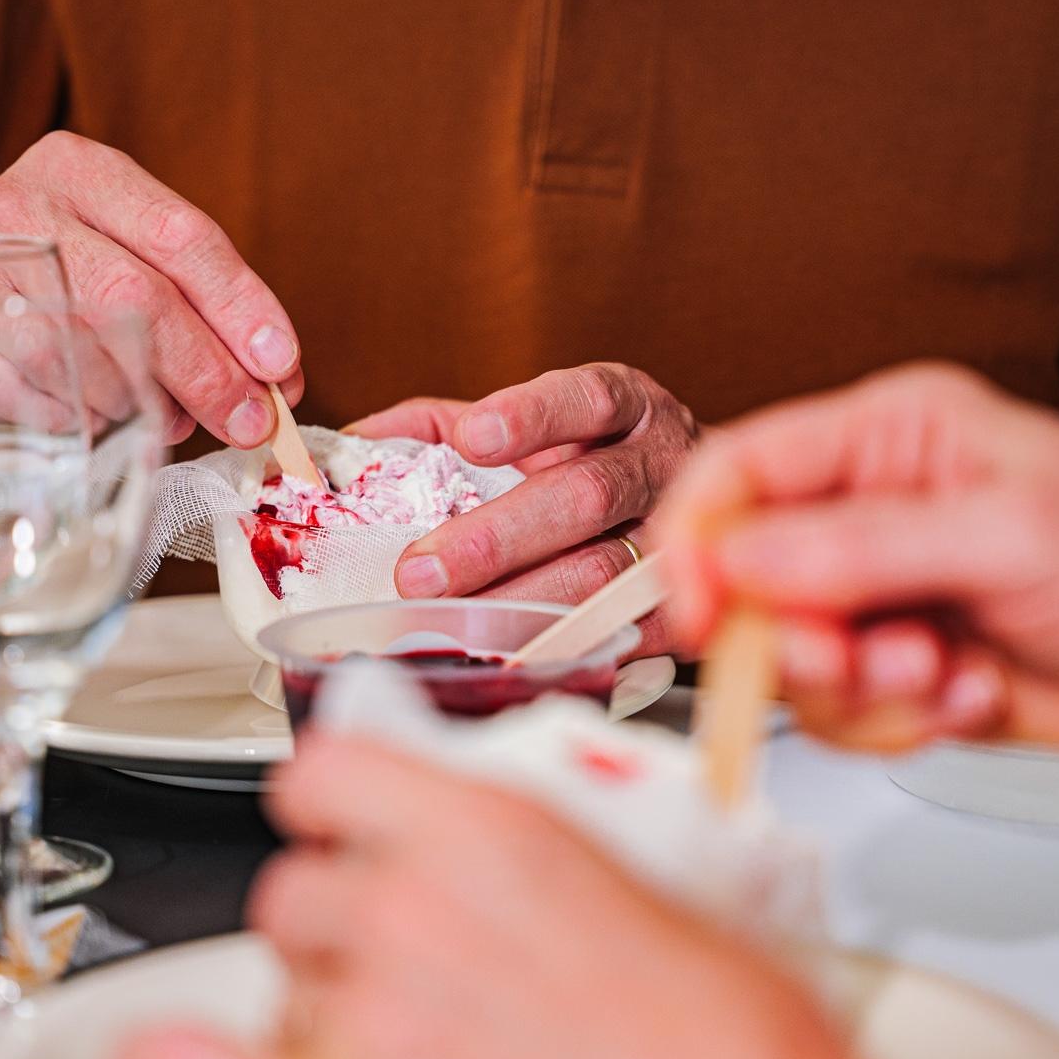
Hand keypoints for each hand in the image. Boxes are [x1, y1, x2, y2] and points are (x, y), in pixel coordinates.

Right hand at [0, 131, 303, 446]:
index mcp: (78, 168)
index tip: (281, 363)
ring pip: (81, 356)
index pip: (179, 235)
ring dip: (139, 402)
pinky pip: (34, 398)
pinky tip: (100, 418)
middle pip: (131, 296)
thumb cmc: (75, 268)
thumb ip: (208, 303)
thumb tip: (277, 378)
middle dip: (203, 369)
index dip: (239, 304)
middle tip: (249, 421)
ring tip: (165, 416)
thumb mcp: (138, 250)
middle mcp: (16, 207)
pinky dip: (82, 420)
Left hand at [118, 734, 878, 1058]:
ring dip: (319, 1004)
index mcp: (490, 834)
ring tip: (390, 1037)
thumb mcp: (655, 886)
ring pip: (280, 986)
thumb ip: (543, 848)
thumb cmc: (730, 1039)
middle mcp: (414, 915)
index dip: (332, 797)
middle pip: (293, 890)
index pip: (328, 771)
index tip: (343, 817)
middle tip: (398, 951)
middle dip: (336, 918)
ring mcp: (378, 1025)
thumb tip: (486, 838)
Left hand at [349, 363, 697, 640]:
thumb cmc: (590, 463)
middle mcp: (660, 463)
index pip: (585, 398)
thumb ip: (441, 427)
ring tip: (448, 627)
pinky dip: (567, 646)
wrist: (708, 509)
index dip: (532, 416)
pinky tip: (510, 660)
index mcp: (623, 406)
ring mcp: (680, 535)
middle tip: (418, 572)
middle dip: (497, 538)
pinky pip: (629, 630)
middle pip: (586, 495)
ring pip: (605, 572)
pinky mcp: (683, 600)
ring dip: (520, 603)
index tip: (473, 437)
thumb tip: (350, 448)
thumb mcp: (529, 426)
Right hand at [653, 364, 1058, 763]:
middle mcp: (879, 509)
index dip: (696, 541)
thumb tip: (738, 558)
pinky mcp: (914, 668)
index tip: (698, 614)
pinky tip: (973, 697)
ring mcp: (894, 594)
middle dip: (790, 635)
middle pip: (748, 577)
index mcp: (895, 435)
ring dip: (859, 689)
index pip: (740, 470)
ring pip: (790, 658)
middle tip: (854, 660)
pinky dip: (899, 722)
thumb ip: (863, 548)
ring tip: (941, 676)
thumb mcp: (1010, 536)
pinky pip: (848, 713)